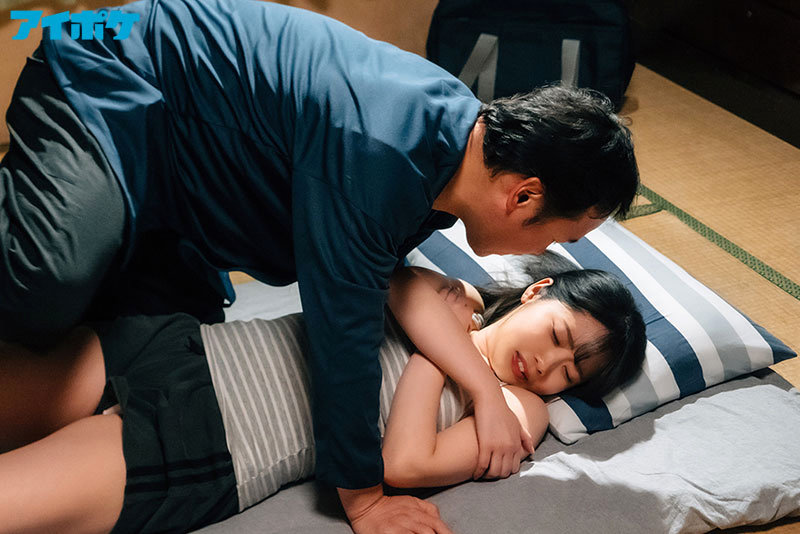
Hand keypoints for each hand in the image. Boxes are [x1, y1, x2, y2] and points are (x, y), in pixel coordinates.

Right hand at [339, 484, 453, 533]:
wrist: (366, 505)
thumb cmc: (389, 506)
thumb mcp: (411, 501)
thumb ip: (427, 509)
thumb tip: (440, 520)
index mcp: (418, 511)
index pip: (438, 525)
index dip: (446, 533)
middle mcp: (412, 518)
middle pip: (431, 532)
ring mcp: (401, 526)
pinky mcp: (390, 533)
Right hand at [471, 390, 533, 479]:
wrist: (490, 400)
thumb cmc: (503, 411)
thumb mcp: (518, 424)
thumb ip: (526, 438)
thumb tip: (532, 452)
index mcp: (517, 444)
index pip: (515, 468)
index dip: (506, 471)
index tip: (499, 470)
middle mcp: (509, 448)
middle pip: (505, 472)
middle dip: (497, 476)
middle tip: (489, 474)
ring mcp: (498, 447)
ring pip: (494, 471)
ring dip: (488, 477)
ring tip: (482, 475)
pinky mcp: (485, 445)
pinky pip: (482, 465)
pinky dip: (478, 473)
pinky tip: (475, 475)